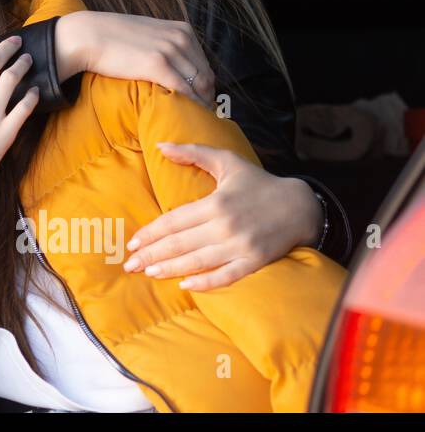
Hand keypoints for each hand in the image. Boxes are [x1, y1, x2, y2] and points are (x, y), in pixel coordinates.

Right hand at [55, 11, 216, 106]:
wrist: (88, 36)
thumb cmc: (112, 36)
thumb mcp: (149, 33)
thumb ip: (166, 44)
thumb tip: (173, 63)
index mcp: (182, 30)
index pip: (204, 63)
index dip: (205, 85)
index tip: (201, 100)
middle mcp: (181, 38)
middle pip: (205, 75)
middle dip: (206, 97)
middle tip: (200, 115)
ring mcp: (170, 51)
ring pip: (198, 84)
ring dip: (199, 104)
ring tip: (193, 118)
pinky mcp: (157, 65)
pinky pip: (183, 90)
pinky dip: (188, 104)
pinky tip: (184, 115)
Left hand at [122, 142, 322, 289]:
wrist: (302, 206)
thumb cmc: (258, 183)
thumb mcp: (227, 161)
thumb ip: (193, 152)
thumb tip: (161, 146)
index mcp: (215, 203)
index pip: (173, 221)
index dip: (150, 233)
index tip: (132, 243)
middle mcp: (225, 225)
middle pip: (180, 243)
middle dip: (152, 254)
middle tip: (130, 265)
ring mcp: (241, 246)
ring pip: (198, 261)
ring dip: (171, 268)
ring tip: (149, 273)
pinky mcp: (255, 261)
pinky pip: (227, 276)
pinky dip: (206, 283)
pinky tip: (186, 285)